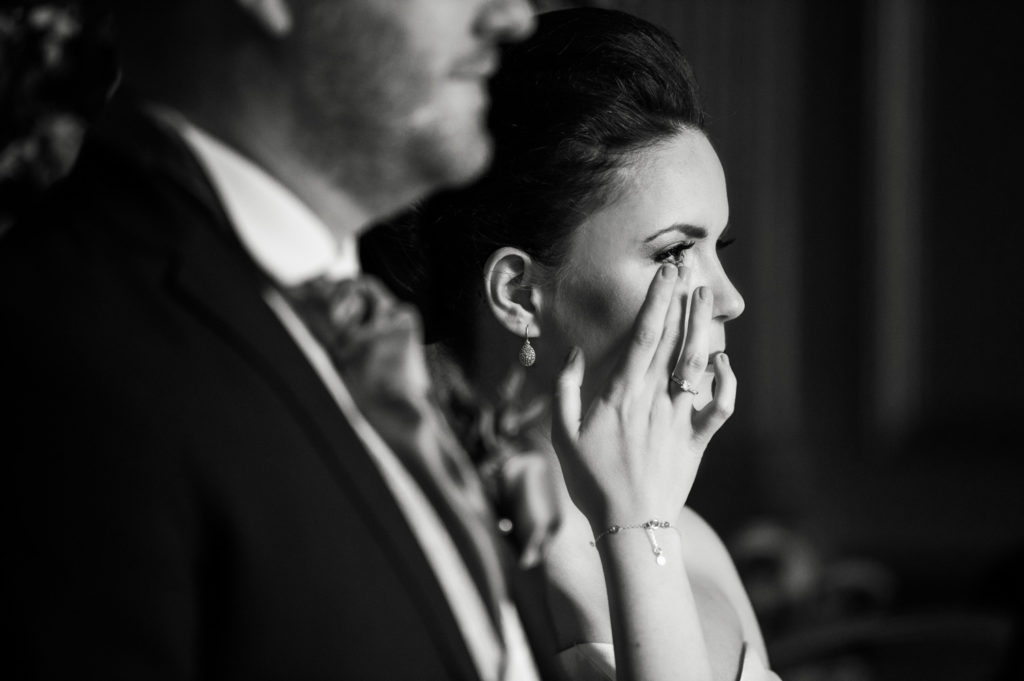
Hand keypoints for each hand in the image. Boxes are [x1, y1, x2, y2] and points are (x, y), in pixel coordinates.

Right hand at [551, 264, 736, 529]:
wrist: (629, 525)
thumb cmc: (590, 481)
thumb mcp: (562, 434)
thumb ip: (565, 389)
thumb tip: (574, 352)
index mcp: (621, 394)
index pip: (642, 335)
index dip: (656, 300)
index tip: (665, 271)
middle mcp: (655, 398)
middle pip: (672, 339)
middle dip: (681, 299)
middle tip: (689, 266)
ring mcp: (680, 418)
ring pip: (696, 363)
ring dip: (702, 327)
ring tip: (706, 297)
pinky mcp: (697, 439)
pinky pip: (720, 406)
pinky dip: (727, 382)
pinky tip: (724, 361)